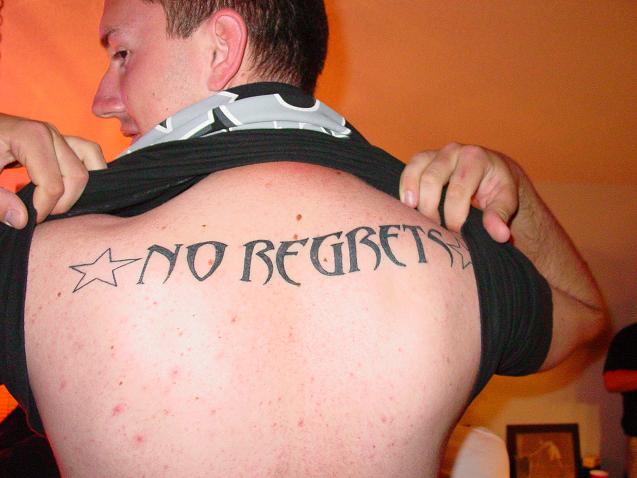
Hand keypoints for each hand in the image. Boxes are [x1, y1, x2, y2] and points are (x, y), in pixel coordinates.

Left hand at [0, 114, 106, 228]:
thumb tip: (23, 219)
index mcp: (31, 137)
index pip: (53, 184)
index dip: (42, 209)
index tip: (26, 220)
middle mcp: (50, 132)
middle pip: (77, 175)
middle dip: (62, 202)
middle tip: (39, 214)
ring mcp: (58, 134)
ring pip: (91, 162)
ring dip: (80, 188)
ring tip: (57, 202)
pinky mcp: (61, 140)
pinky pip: (88, 154)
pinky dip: (88, 173)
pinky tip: (70, 190)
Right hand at [399, 143, 519, 242]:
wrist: (493, 171)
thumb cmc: (498, 187)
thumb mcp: (505, 200)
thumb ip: (500, 216)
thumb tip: (499, 234)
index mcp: (476, 158)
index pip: (458, 190)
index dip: (454, 216)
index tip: (456, 234)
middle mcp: (454, 150)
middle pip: (432, 179)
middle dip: (431, 208)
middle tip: (435, 229)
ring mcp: (437, 153)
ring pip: (417, 170)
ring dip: (413, 195)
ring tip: (414, 216)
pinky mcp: (425, 159)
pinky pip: (410, 168)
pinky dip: (405, 187)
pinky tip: (407, 205)